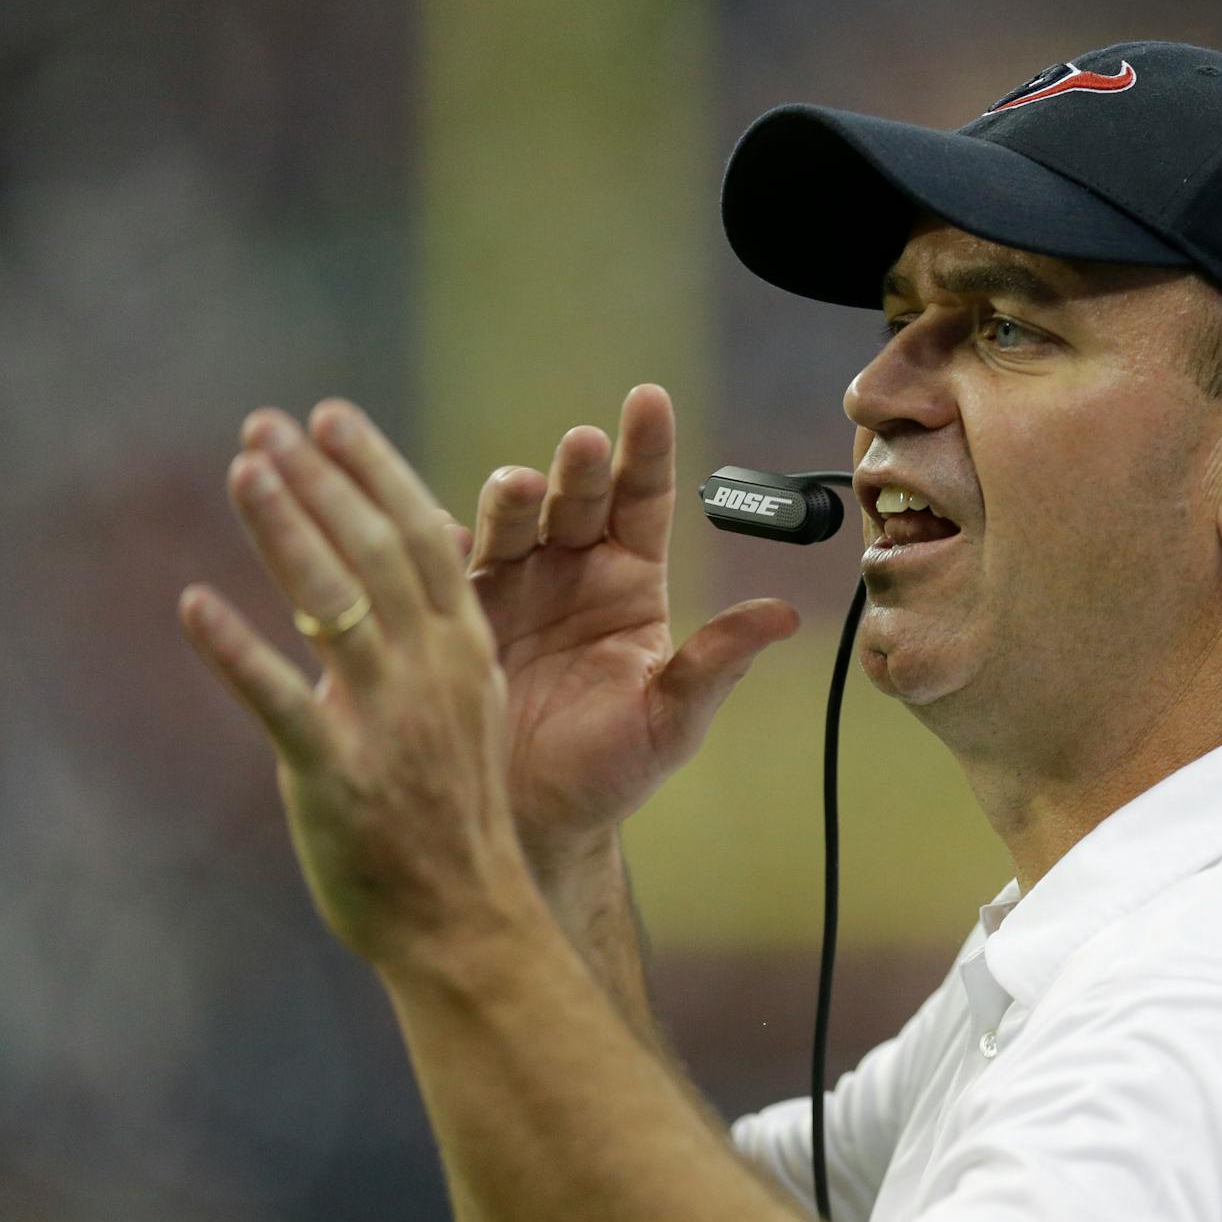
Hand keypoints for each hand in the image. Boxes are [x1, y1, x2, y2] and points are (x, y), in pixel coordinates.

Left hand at [180, 402, 539, 964]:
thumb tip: (402, 571)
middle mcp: (433, 673)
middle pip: (377, 552)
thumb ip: (432, 640)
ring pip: (334, 606)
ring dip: (286, 532)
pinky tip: (193, 605)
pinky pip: (281, 704)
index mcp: (466, 650)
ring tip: (243, 471)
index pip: (423, 536)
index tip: (331, 417)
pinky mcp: (337, 775)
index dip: (375, 469)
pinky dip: (236, 652)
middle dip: (321, 480)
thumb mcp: (466, 710)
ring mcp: (388, 722)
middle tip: (267, 424)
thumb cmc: (455, 814)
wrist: (465, 916)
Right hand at [461, 385, 798, 872]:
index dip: (647, 451)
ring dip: (510, 503)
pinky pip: (442, 570)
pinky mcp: (451, 615)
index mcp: (630, 583)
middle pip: (577, 502)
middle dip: (580, 470)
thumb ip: (718, 664)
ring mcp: (509, 588)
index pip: (644, 500)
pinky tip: (436, 528)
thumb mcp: (672, 720)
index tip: (648, 400)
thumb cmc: (610, 772)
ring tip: (514, 488)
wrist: (535, 821)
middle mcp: (570, 571)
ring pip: (510, 526)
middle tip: (583, 444)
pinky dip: (437, 544)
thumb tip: (785, 615)